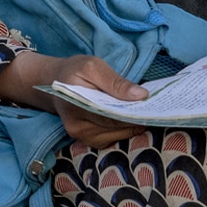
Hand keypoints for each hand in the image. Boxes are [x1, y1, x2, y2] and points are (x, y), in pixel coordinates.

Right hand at [0, 52, 149, 147]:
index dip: (133, 113)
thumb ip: (116, 82)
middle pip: (115, 129)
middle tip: (153, 108)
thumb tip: (141, 95)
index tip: (151, 107)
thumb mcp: (93, 66)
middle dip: (135, 119)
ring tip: (144, 112)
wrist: (53, 83)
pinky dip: (124, 129)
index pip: (110, 116)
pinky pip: (112, 139)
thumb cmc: (73, 71)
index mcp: (75, 106)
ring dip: (131, 126)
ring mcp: (81, 137)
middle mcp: (77, 128)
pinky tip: (132, 118)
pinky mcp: (88, 140)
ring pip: (116, 136)